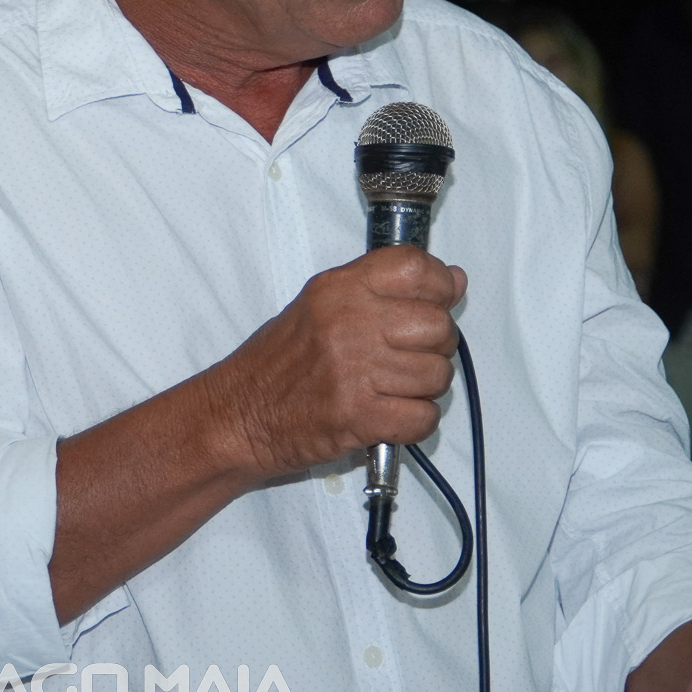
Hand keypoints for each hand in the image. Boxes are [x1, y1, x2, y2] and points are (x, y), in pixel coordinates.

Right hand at [210, 245, 465, 479]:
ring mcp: (353, 371)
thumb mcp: (322, 305)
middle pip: (438, 325)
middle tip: (410, 357)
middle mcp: (347, 323)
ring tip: (393, 389)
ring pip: (437, 374)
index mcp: (339, 288)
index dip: (438, 287)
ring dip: (424, 388)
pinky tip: (390, 415)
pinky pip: (423, 417)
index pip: (415, 268)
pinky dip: (414, 422)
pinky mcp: (358, 417)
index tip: (434, 303)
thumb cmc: (280, 362)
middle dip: (436, 347)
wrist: (238, 414)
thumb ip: (385, 289)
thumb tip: (453, 280)